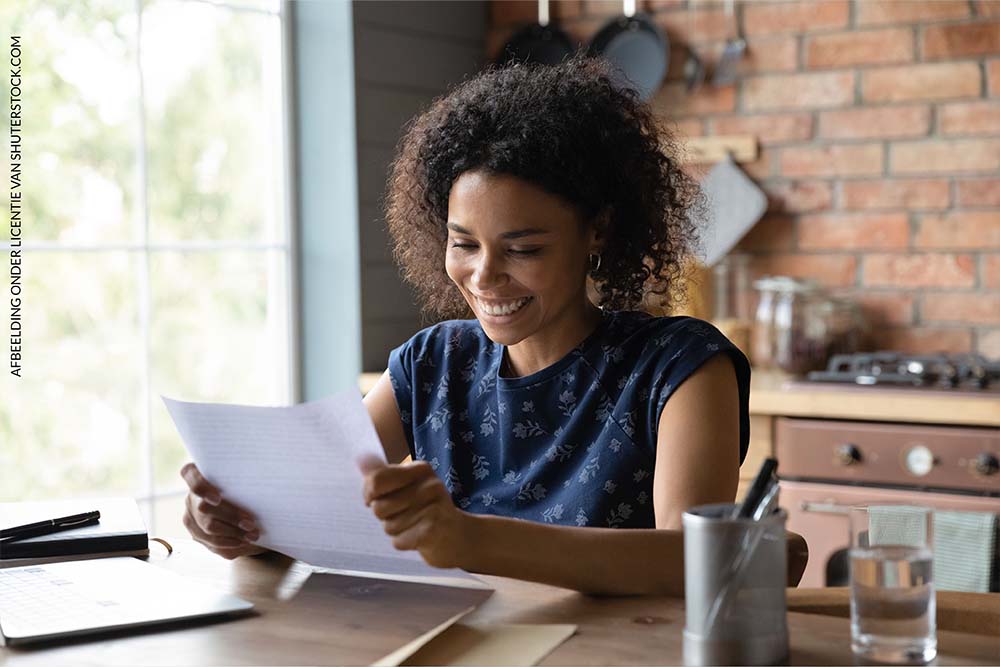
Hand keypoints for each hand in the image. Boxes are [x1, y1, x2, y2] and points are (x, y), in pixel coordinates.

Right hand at [180, 462, 267, 559]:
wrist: (250, 506)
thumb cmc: (251, 488)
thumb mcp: (249, 480)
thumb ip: (246, 479)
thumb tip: (259, 486)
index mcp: (199, 475)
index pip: (189, 474)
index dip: (200, 487)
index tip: (217, 499)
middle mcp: (192, 497)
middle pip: (204, 508)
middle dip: (230, 517)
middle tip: (251, 523)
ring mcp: (191, 517)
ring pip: (208, 529)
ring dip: (233, 533)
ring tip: (253, 534)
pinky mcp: (198, 535)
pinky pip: (212, 543)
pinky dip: (231, 543)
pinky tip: (244, 540)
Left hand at [358, 455, 469, 569]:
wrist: (459, 537)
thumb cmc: (426, 510)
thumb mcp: (407, 486)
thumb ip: (382, 475)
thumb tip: (360, 459)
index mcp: (421, 469)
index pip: (377, 479)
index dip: (369, 494)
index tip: (374, 498)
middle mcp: (430, 485)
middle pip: (379, 507)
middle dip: (385, 517)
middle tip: (404, 514)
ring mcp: (433, 507)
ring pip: (389, 526)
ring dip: (397, 531)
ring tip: (415, 525)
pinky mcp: (433, 531)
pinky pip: (398, 541)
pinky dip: (404, 543)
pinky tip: (420, 537)